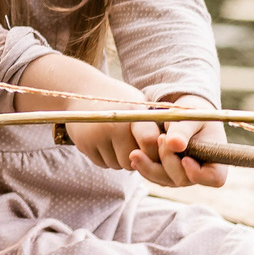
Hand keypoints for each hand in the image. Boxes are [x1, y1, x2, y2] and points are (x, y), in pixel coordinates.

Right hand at [17, 52, 153, 172]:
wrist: (81, 90)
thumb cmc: (119, 100)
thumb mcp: (138, 103)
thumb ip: (153, 125)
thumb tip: (172, 150)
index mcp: (132, 112)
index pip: (149, 141)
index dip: (154, 151)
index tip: (154, 148)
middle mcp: (113, 125)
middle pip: (133, 159)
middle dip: (137, 158)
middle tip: (134, 144)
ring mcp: (96, 136)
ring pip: (118, 165)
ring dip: (121, 159)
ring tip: (118, 140)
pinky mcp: (83, 145)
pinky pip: (103, 164)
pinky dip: (108, 158)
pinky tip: (106, 142)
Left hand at [134, 100, 227, 188]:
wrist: (184, 114)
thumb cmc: (195, 114)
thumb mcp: (192, 117)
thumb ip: (183, 130)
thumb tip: (175, 144)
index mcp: (216, 160)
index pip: (214, 178)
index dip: (199, 173)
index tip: (185, 159)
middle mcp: (200, 173)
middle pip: (183, 180)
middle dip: (168, 161)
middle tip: (161, 138)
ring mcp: (182, 176)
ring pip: (164, 181)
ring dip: (150, 167)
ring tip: (137, 151)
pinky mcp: (166, 174)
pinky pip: (153, 176)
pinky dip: (144, 166)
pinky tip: (135, 156)